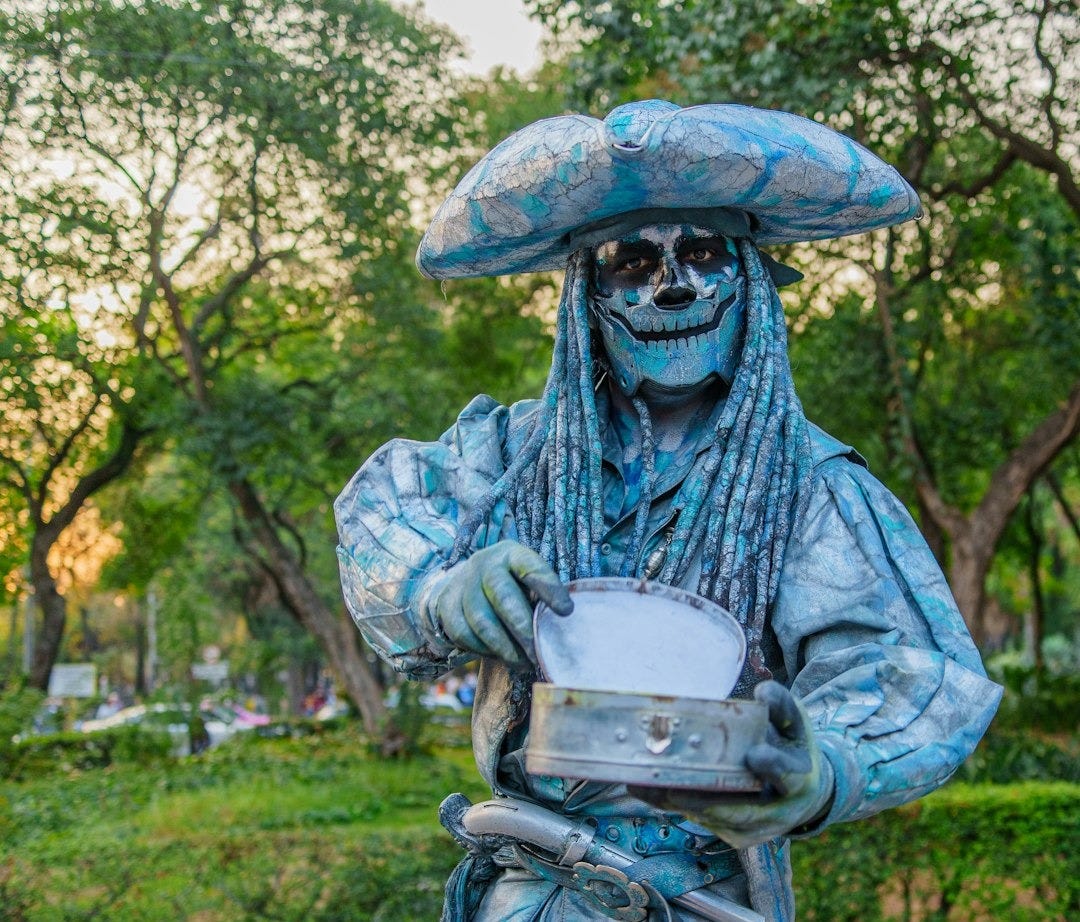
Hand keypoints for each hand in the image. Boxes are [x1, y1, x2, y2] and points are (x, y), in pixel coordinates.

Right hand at [424, 541, 571, 668]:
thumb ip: (541, 598)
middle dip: (523, 628)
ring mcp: (463, 584)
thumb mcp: (527, 581)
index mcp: (511, 554)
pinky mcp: (447, 606)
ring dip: (504, 648)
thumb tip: (561, 628)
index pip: (530, 567)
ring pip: (481, 621)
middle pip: (502, 596)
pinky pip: (463, 634)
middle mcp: (484, 564)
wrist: (465, 582)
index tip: (566, 611)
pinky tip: (499, 655)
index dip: (549, 588)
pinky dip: (483, 650)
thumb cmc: (510, 586)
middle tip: (538, 653)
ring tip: (523, 663)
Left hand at [630, 681, 832, 847]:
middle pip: (738, 809)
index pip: (787, 775)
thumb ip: (781, 706)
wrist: (805, 793)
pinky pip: (700, 820)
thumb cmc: (793, 749)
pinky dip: (672, 804)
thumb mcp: (795, 724)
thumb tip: (763, 692)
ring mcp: (755, 829)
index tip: (754, 755)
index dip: (772, 767)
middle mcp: (778, 812)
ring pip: (712, 817)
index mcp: (799, 779)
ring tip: (642, 782)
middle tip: (669, 783)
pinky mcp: (734, 834)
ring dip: (676, 801)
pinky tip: (644, 787)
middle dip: (702, 798)